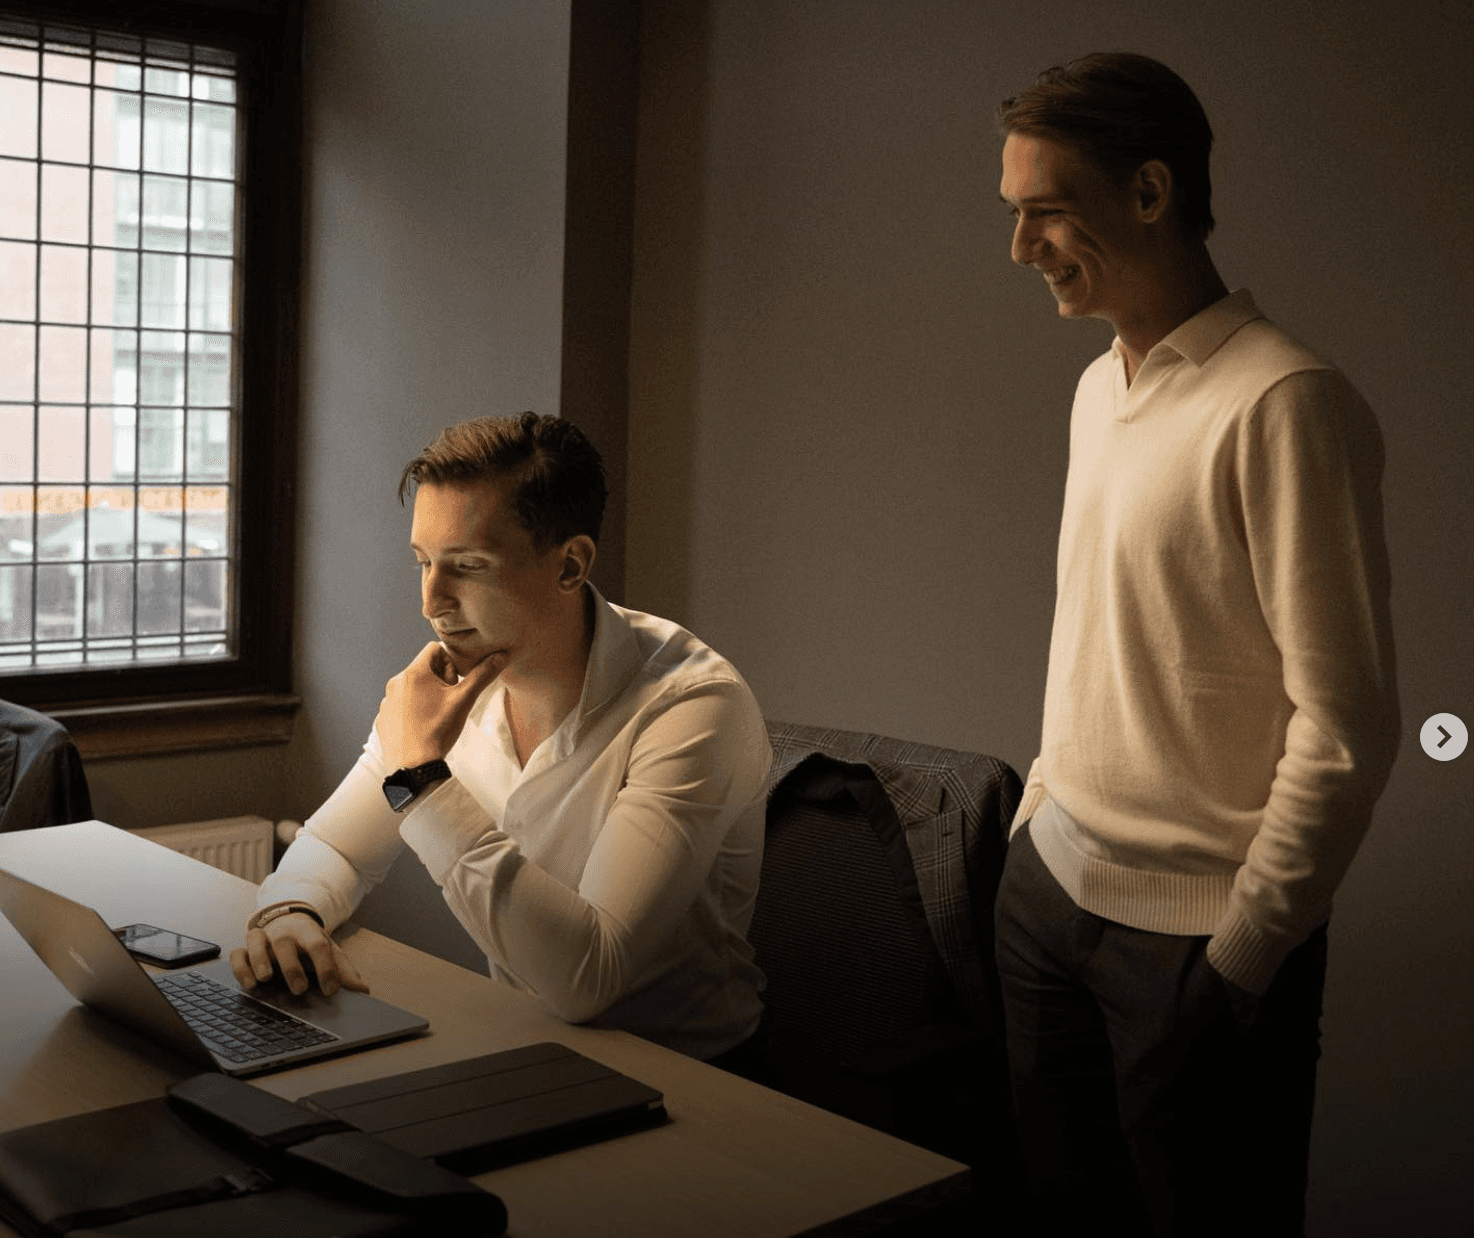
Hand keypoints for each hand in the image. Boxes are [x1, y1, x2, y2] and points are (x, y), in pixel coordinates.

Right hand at [228, 912, 368, 997]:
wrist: (287, 918)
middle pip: (285, 944)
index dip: (326, 967)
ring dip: (259, 960)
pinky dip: (240, 967)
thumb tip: (363, 989)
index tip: (331, 990)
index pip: (318, 945)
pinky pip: (238, 953)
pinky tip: (249, 982)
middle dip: (291, 967)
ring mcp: (264, 937)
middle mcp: (284, 932)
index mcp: (309, 932)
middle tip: (299, 989)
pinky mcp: (247, 946)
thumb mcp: (329, 949)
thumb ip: (343, 969)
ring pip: (257, 942)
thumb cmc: (309, 940)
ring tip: (264, 979)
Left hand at [375, 642, 505, 769]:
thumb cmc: (438, 731)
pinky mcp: (384, 718)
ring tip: (438, 716)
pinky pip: (402, 705)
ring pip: (413, 687)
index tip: (456, 682)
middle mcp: (395, 683)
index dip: (451, 662)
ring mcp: (387, 701)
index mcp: (413, 673)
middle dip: (441, 680)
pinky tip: (424, 727)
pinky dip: (414, 710)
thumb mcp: (464, 700)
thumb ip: (482, 675)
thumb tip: (500, 656)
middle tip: (450, 701)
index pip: (435, 649)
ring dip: (428, 695)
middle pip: (424, 668)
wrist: (413, 767)